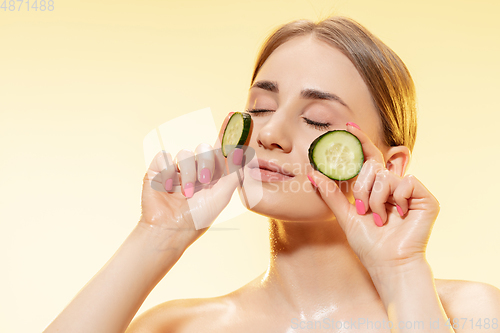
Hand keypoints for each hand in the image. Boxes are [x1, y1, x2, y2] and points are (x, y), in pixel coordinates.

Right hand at [139, 112, 244, 249]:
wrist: (169, 229)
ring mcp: (176, 168)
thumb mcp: (221, 196)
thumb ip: (233, 173)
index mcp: (212, 174)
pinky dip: (168, 172)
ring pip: (186, 153)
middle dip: (206, 163)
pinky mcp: (158, 169)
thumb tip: (244, 153)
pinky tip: (168, 187)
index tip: (234, 115)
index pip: (220, 149)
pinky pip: (165, 156)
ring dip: (188, 173)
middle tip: (204, 182)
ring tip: (185, 193)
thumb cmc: (197, 218)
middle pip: (204, 148)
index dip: (227, 132)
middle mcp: (195, 168)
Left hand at [308, 123, 439, 273]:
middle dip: (362, 189)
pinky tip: (399, 215)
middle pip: (373, 166)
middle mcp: (393, 185)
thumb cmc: (369, 244)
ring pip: (386, 175)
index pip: (368, 158)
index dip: (360, 141)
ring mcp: (410, 190)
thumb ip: (331, 194)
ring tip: (380, 218)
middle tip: (363, 209)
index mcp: (376, 188)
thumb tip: (311, 173)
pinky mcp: (425, 197)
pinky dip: (398, 199)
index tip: (347, 126)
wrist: (389, 263)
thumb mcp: (345, 216)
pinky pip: (407, 181)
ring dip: (376, 199)